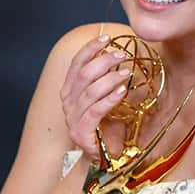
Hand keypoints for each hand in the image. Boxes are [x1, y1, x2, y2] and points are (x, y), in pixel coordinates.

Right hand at [60, 35, 128, 160]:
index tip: (106, 38)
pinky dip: (110, 99)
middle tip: (122, 54)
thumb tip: (119, 56)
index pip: (76, 64)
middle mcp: (68, 102)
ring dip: (110, 78)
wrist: (100, 155)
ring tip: (126, 72)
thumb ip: (105, 79)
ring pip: (90, 91)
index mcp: (69, 90)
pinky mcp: (81, 131)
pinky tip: (122, 91)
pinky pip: (96, 110)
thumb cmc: (104, 124)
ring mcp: (72, 117)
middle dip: (103, 60)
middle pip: (84, 74)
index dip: (90, 49)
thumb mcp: (102, 97)